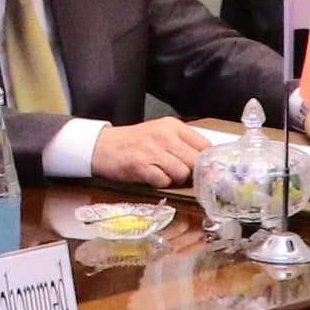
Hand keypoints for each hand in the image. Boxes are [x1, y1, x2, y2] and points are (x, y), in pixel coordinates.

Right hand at [88, 117, 213, 185]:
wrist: (102, 146)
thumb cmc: (134, 143)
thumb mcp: (161, 135)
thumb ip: (183, 145)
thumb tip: (207, 165)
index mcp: (173, 126)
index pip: (205, 146)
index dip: (206, 162)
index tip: (201, 170)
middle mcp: (164, 135)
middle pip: (196, 161)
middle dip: (191, 173)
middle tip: (181, 176)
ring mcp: (152, 149)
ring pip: (182, 173)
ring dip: (175, 180)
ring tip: (162, 174)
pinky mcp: (140, 165)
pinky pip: (164, 182)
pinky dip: (160, 184)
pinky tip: (151, 177)